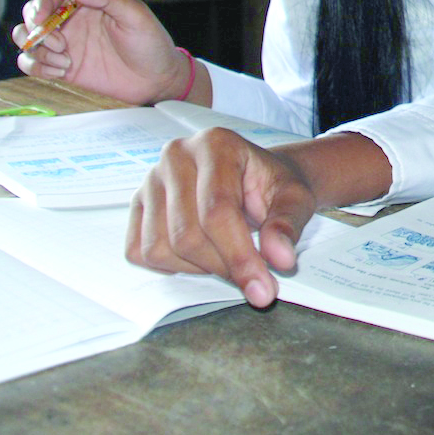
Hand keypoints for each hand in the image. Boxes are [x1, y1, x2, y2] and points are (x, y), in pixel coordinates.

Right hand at [13, 0, 193, 105]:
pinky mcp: (62, 67)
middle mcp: (71, 20)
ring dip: (36, 49)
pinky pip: (31, 63)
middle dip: (36, 28)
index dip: (41, 1)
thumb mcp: (136, 15)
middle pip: (32, 14)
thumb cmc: (151, 43)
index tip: (41, 17)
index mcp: (88, 2)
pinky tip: (62, 72)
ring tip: (65, 61)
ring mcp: (65, 44)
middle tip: (59, 44)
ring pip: (27, 38)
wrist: (157, 80)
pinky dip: (36, 66)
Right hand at [127, 130, 392, 305]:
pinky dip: (173, 265)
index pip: (217, 211)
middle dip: (223, 267)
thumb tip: (280, 259)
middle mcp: (176, 156)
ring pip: (161, 248)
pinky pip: (141, 252)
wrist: (255, 177)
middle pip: (187, 235)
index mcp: (215, 145)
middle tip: (254, 279)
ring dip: (200, 268)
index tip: (263, 290)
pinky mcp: (138, 205)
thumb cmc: (273, 185)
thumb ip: (288, 224)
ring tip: (228, 254)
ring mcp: (151, 180)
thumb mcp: (295, 198)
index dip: (239, 257)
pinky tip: (202, 253)